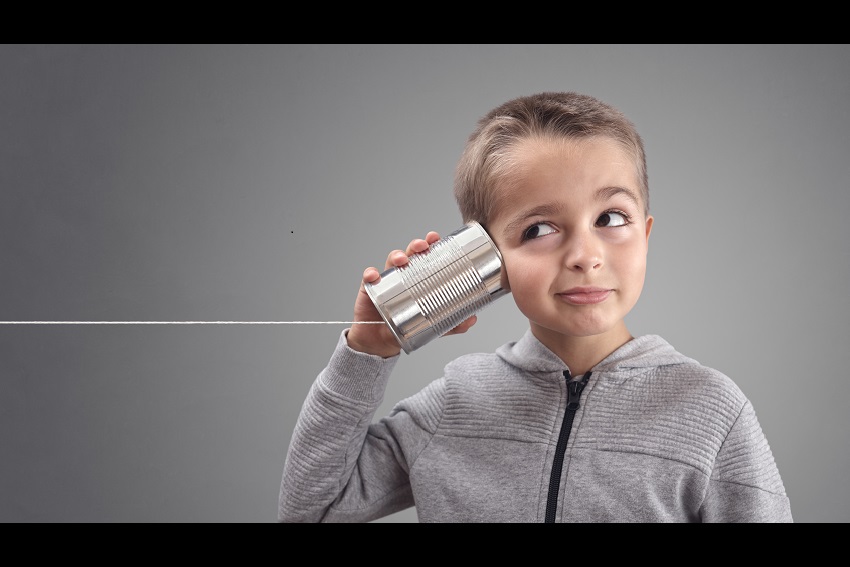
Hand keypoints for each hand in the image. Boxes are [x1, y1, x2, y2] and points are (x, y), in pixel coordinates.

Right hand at [346, 230, 477, 356]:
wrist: (382, 340)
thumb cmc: (407, 325)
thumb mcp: (434, 326)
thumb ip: (453, 324)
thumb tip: (472, 319)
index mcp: (419, 278)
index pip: (426, 256)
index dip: (430, 244)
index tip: (436, 238)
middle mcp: (404, 274)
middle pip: (410, 253)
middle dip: (416, 245)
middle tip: (423, 246)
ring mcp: (387, 279)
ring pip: (391, 261)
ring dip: (397, 255)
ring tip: (402, 260)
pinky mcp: (370, 288)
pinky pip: (369, 277)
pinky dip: (370, 274)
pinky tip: (373, 276)